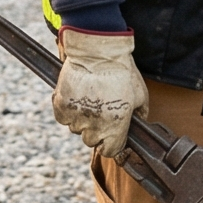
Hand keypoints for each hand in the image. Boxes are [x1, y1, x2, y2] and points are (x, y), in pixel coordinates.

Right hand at [52, 28, 146, 158]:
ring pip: (75, 128)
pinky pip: (63, 117)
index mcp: (115, 127)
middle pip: (91, 140)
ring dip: (81, 119)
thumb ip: (140, 115)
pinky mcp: (61, 105)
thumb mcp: (140, 95)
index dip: (111, 143)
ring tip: (89, 99)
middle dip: (96, 130)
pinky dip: (68, 109)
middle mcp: (94, 126)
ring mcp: (76, 116)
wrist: (98, 51)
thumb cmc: (122, 72)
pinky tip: (77, 96)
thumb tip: (138, 125)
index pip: (109, 151)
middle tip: (101, 111)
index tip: (111, 133)